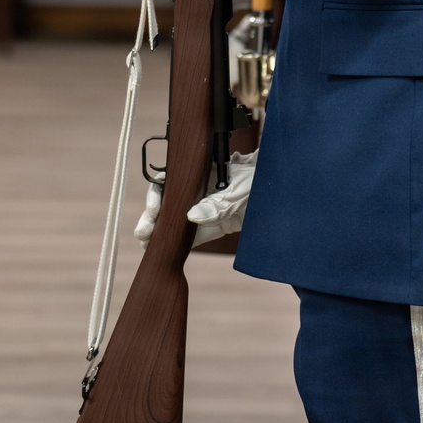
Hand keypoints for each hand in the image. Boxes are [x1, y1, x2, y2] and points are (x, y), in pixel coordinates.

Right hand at [133, 150, 256, 248]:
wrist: (279, 197)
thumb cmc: (259, 181)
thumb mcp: (239, 190)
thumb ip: (216, 204)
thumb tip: (191, 216)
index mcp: (200, 173)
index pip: (169, 180)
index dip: (157, 194)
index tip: (155, 210)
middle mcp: (197, 190)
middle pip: (167, 201)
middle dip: (151, 216)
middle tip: (143, 232)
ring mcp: (202, 208)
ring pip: (174, 219)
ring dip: (160, 231)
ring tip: (146, 242)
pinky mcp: (211, 226)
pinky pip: (191, 235)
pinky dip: (177, 243)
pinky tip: (162, 249)